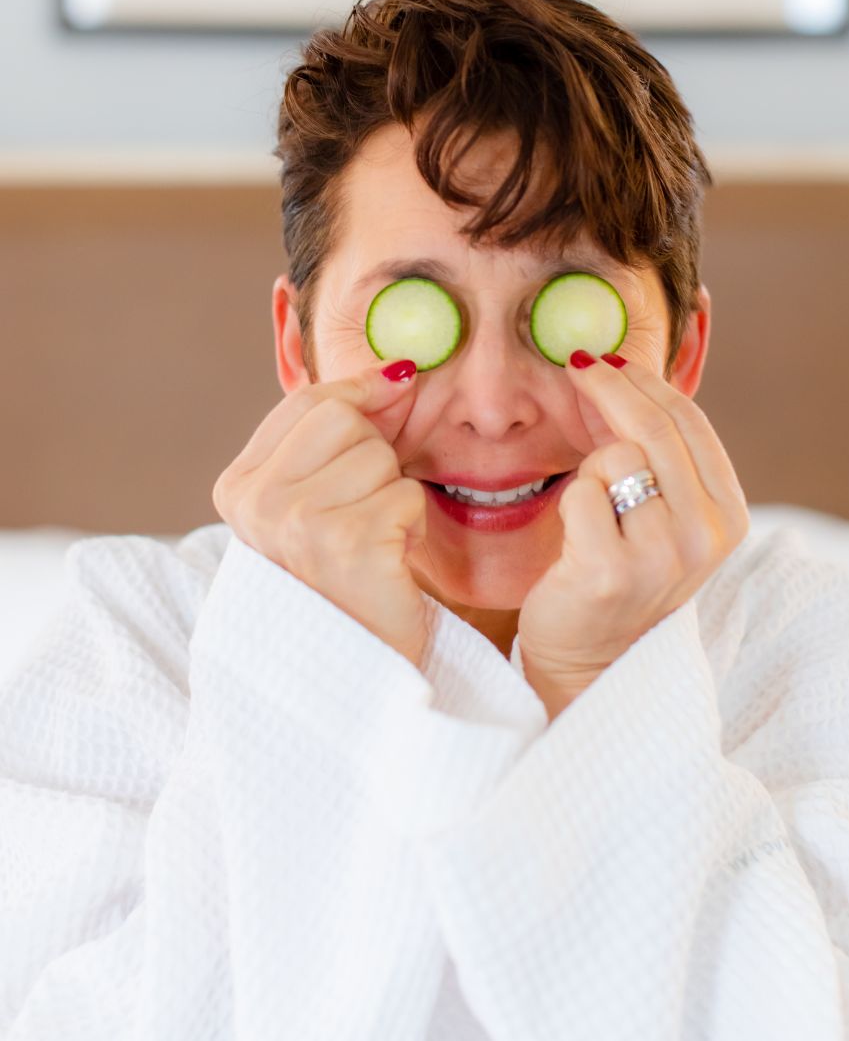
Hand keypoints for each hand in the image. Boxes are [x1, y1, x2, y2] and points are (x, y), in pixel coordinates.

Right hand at [212, 361, 432, 668]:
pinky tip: (389, 564)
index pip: (309, 400)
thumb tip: (398, 370)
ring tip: (374, 545)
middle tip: (367, 509)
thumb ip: (338, 436)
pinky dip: (412, 529)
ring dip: (394, 498)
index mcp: (239, 487)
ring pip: (381, 457)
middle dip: (377, 455)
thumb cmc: (341, 582)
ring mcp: (298, 522)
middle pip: (346, 419)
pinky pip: (406, 496)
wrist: (350, 674)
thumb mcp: (316, 502)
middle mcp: (258, 502)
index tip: (396, 390)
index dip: (362, 391)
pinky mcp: (347, 544)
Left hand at [517, 354, 749, 715]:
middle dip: (611, 384)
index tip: (611, 358)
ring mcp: (662, 555)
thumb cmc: (622, 576)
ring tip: (593, 513)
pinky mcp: (610, 571)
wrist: (592, 662)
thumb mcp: (664, 516)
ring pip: (617, 457)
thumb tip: (624, 368)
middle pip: (656, 428)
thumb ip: (662, 458)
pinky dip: (571, 504)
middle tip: (579, 364)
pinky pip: (582, 493)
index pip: (690, 424)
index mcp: (728, 515)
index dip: (646, 382)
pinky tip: (576, 539)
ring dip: (591, 471)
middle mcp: (705, 535)